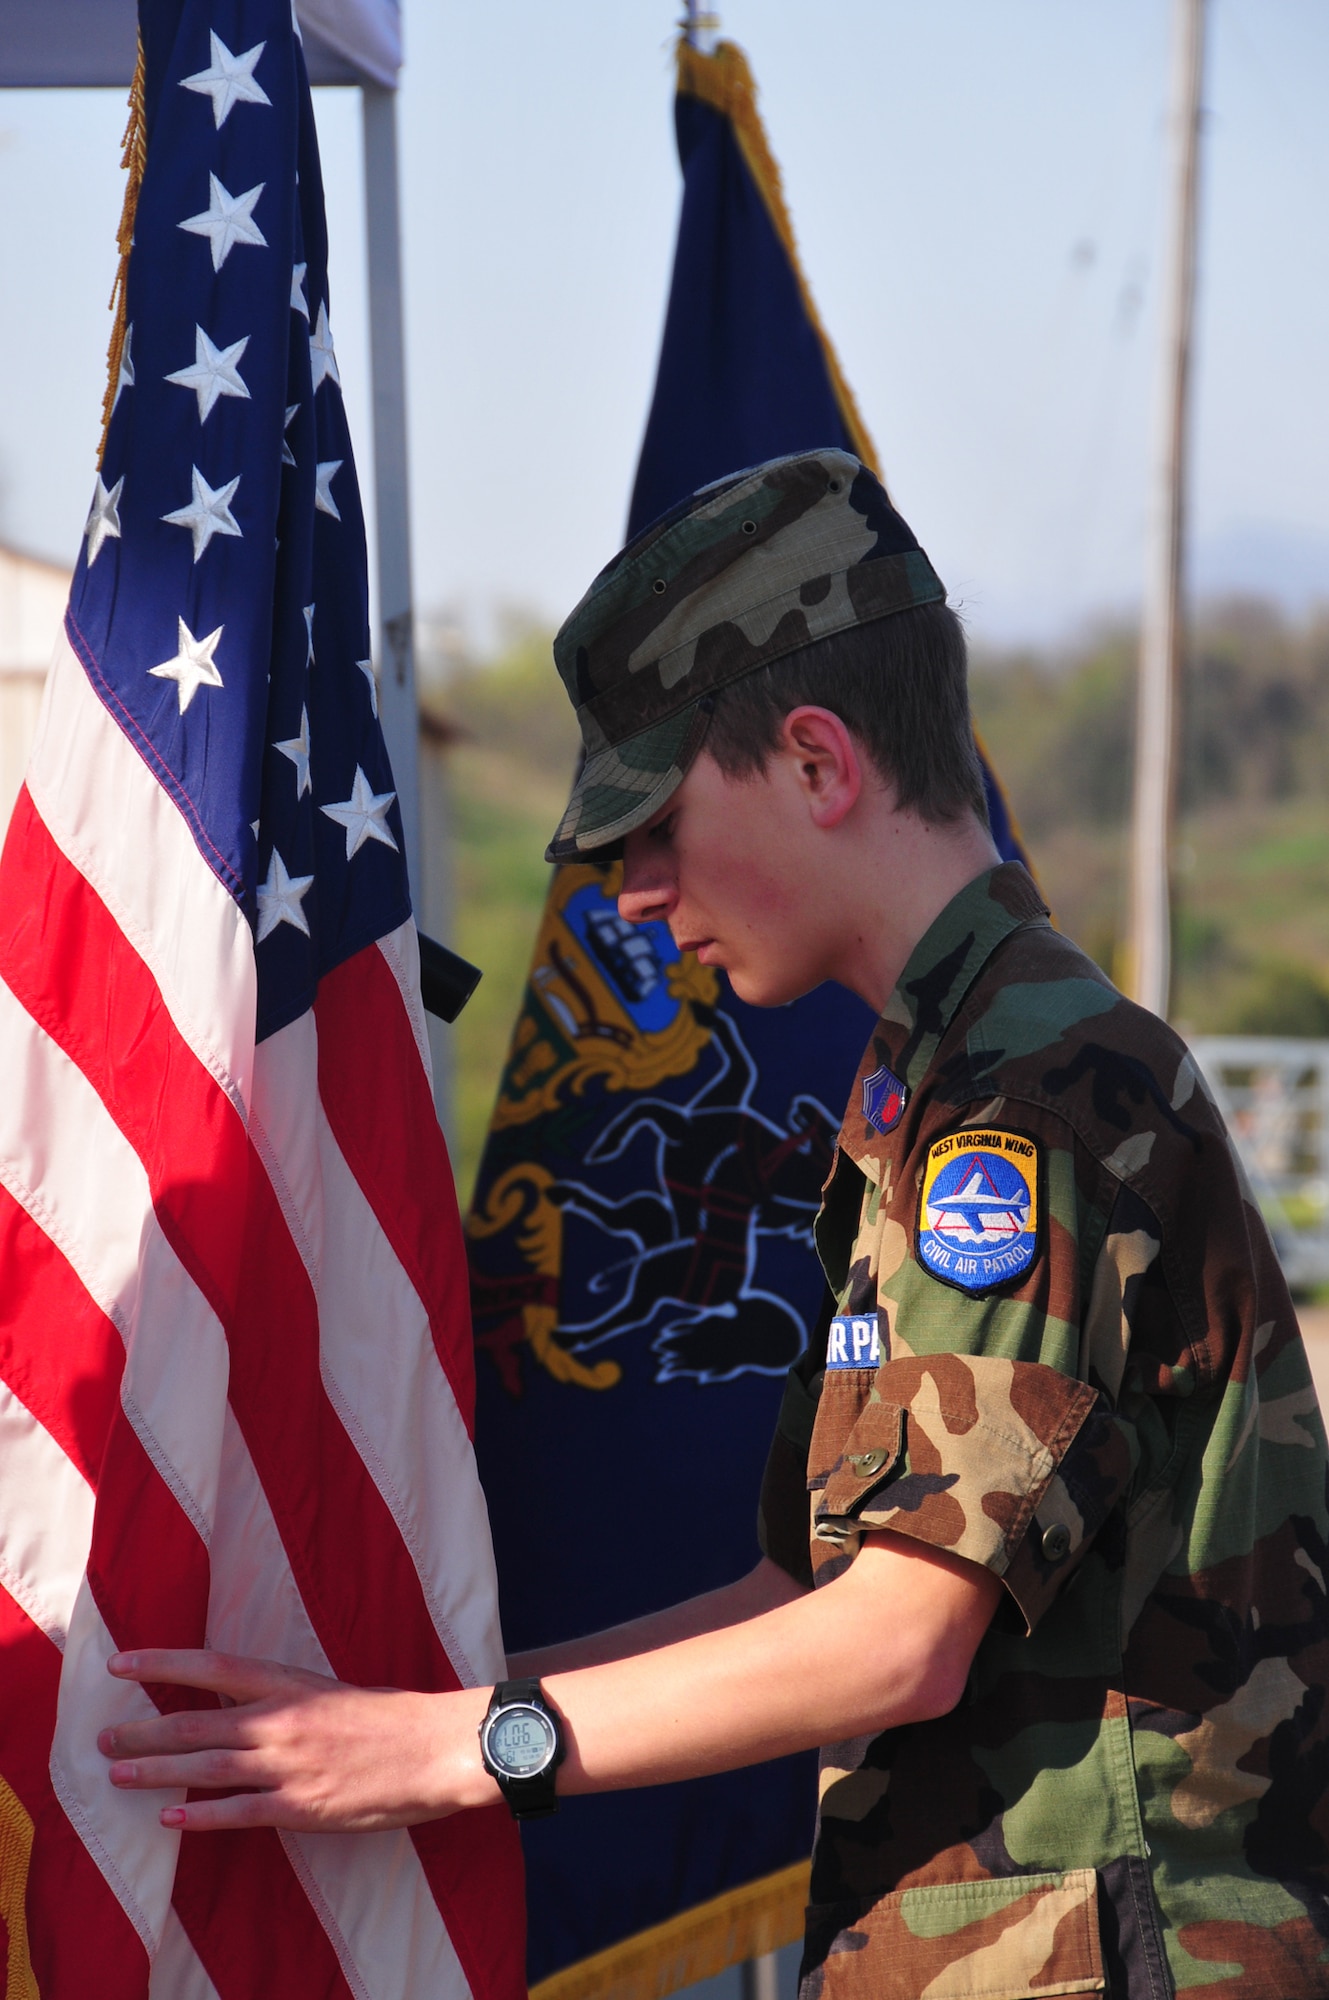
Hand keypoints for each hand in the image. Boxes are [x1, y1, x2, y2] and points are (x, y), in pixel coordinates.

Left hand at [100, 1650, 494, 1833]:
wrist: (436, 1748)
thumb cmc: (392, 1717)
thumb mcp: (334, 1691)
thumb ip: (289, 1700)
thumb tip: (248, 1706)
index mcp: (291, 1683)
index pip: (212, 1665)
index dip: (162, 1663)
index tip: (121, 1663)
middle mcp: (282, 1720)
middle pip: (196, 1721)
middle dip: (142, 1730)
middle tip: (102, 1738)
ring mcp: (288, 1765)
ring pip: (206, 1766)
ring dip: (156, 1773)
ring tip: (117, 1776)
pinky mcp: (300, 1806)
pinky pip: (237, 1813)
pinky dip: (200, 1816)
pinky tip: (170, 1820)